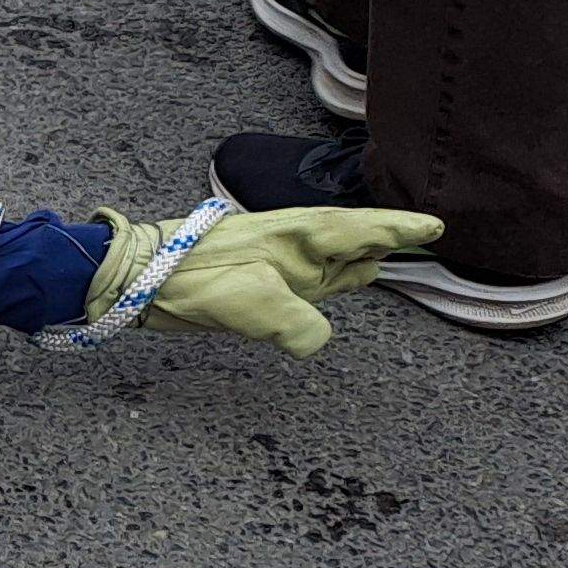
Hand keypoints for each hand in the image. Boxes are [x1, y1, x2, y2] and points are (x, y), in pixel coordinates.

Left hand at [83, 203, 442, 359]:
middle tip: (422, 233)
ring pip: (330, 258)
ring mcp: (274, 260)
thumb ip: (299, 325)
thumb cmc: (191, 281)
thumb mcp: (254, 306)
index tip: (433, 226)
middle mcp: (293, 244)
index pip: (362, 228)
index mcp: (299, 236)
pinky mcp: (256, 279)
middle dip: (384, 236)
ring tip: (386, 256)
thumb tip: (315, 341)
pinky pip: (306, 278)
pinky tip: (342, 279)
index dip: (398, 228)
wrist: (134, 280)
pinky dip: (330, 279)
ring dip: (358, 257)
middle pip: (352, 238)